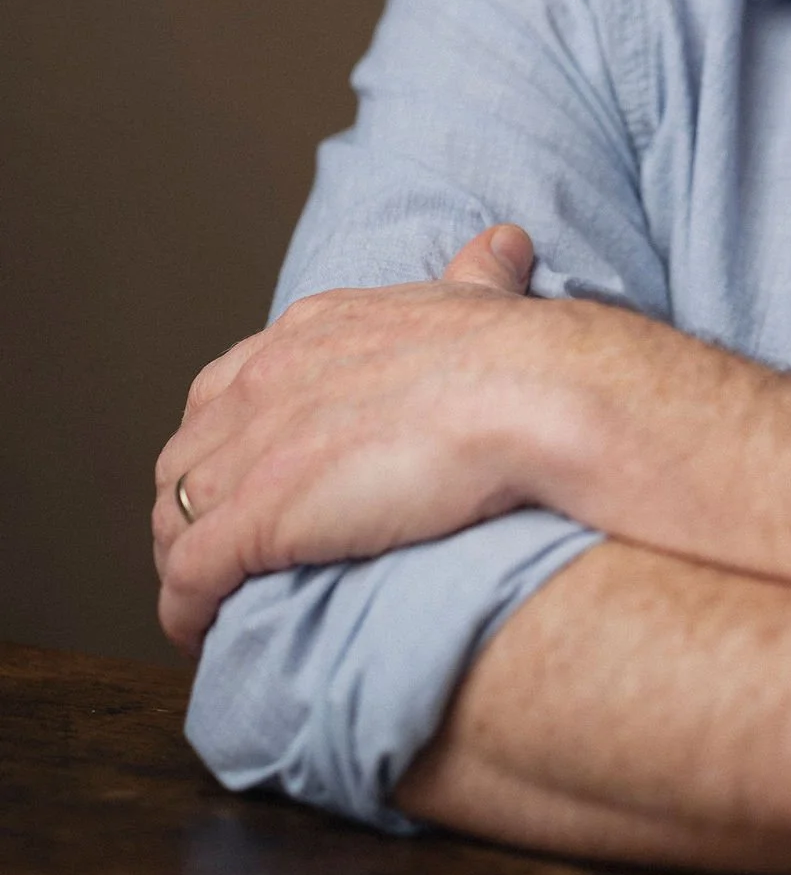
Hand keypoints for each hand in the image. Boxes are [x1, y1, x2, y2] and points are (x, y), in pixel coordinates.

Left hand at [153, 226, 557, 654]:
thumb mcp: (483, 294)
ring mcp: (257, 447)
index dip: (224, 439)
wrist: (530, 396)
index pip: (225, 388)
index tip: (245, 475)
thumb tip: (505, 243)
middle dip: (191, 506)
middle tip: (221, 549)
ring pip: (175, 518)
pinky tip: (201, 631)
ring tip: (210, 601)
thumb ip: (477, 272)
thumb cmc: (516, 354)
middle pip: (185, 456)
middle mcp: (266, 380)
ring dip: (182, 562)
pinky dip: (184, 608)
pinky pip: (190, 574)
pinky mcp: (262, 514)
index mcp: (310, 330)